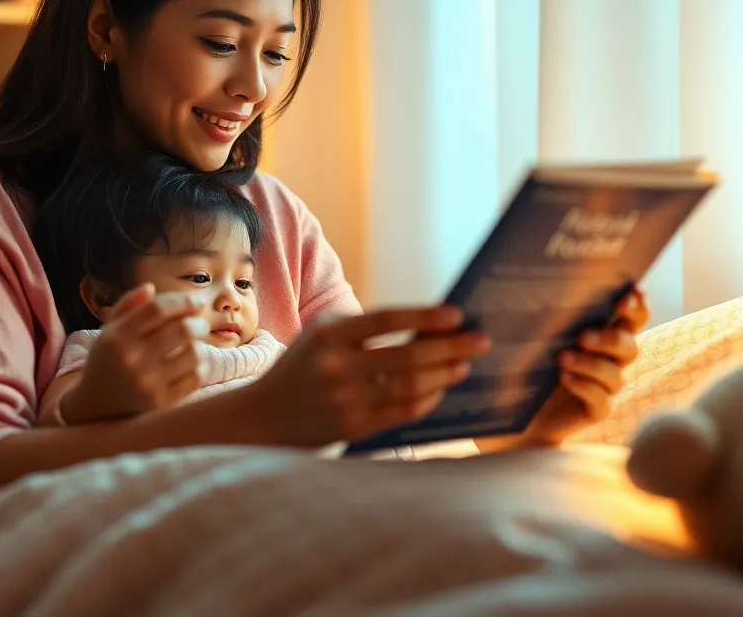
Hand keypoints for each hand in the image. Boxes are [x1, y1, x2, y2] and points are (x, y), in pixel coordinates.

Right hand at [58, 284, 208, 424]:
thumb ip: (127, 305)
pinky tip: (194, 363)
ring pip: (194, 353)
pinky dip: (200, 366)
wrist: (96, 406)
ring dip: (201, 344)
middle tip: (200, 324)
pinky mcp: (160, 402)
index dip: (183, 300)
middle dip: (198, 322)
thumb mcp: (108, 330)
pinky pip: (195, 377)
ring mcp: (147, 383)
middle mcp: (131, 359)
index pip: (157, 309)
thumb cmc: (107, 360)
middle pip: (182, 329)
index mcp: (117, 337)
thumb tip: (151, 288)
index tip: (197, 301)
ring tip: (195, 344)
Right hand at [244, 306, 490, 447]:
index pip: (387, 319)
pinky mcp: (352, 427)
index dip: (425, 317)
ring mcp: (345, 400)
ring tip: (464, 364)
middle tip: (480, 340)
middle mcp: (336, 366)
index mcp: (329, 334)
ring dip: (444, 375)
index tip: (457, 314)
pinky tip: (441, 389)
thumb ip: (365, 329)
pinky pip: (402, 412)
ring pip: (409, 386)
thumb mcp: (322, 336)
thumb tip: (428, 328)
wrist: (262, 417)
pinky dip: (427, 399)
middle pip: (406, 356)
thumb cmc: (302, 367)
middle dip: (449, 348)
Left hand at [514, 287, 647, 446]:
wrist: (515, 413)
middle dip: (611, 338)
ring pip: (615, 374)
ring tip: (562, 358)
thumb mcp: (520, 337)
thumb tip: (505, 311)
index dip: (636, 306)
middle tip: (583, 336)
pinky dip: (585, 387)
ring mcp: (604, 386)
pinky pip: (602, 401)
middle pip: (629, 345)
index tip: (628, 294)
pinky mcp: (595, 411)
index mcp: (601, 332)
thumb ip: (520, 321)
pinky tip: (565, 378)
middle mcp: (609, 358)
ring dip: (592, 364)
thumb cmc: (521, 363)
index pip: (631, 317)